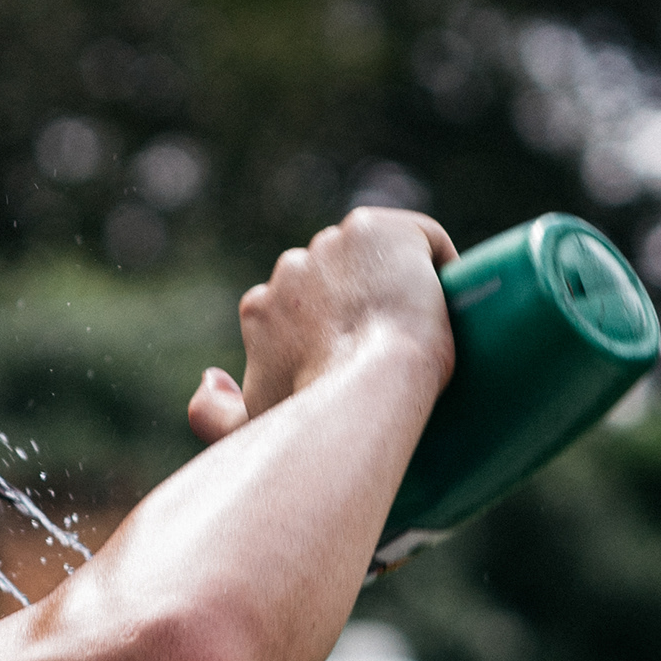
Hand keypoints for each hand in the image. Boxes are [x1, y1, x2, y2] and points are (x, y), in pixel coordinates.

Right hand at [191, 205, 456, 442]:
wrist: (363, 393)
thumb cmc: (309, 423)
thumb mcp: (248, 432)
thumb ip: (213, 414)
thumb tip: (208, 378)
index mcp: (261, 309)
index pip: (308, 309)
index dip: (341, 334)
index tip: (365, 364)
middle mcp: (291, 268)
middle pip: (345, 279)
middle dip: (368, 305)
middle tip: (401, 349)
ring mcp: (335, 244)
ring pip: (381, 258)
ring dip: (402, 284)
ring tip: (431, 329)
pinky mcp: (381, 229)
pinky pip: (422, 240)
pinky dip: (439, 264)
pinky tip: (453, 299)